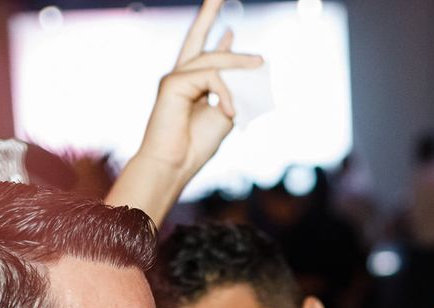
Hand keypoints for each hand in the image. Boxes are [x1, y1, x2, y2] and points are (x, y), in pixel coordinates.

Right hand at [106, 0, 262, 225]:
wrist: (174, 165)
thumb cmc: (196, 146)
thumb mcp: (226, 114)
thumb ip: (237, 91)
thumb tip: (253, 69)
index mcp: (193, 86)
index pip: (207, 56)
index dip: (220, 42)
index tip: (230, 30)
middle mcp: (181, 77)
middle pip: (196, 37)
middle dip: (208, 13)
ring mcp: (175, 78)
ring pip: (213, 60)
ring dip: (239, 61)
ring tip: (261, 63)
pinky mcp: (172, 83)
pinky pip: (211, 79)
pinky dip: (226, 94)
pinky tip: (231, 112)